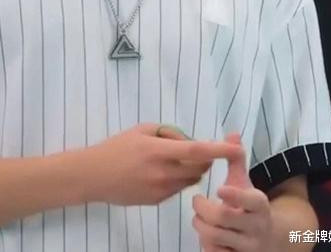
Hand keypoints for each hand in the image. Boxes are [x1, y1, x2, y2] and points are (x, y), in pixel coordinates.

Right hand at [84, 123, 243, 206]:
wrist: (94, 176)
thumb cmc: (117, 147)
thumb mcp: (141, 130)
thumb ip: (168, 133)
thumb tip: (190, 140)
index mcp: (158, 150)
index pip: (197, 150)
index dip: (219, 149)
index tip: (237, 148)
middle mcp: (163, 172)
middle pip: (199, 167)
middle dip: (205, 158)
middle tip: (197, 149)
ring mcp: (161, 190)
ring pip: (191, 180)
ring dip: (192, 169)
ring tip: (173, 160)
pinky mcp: (158, 201)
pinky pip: (178, 189)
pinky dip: (178, 179)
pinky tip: (160, 173)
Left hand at [192, 133, 273, 251]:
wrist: (269, 238)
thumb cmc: (248, 205)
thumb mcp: (245, 183)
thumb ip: (236, 160)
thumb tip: (232, 133)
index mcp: (259, 205)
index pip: (251, 201)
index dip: (235, 196)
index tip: (219, 189)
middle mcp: (256, 228)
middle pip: (224, 219)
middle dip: (204, 209)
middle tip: (197, 201)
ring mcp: (248, 247)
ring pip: (216, 238)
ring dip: (201, 227)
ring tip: (199, 218)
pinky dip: (207, 245)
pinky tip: (207, 236)